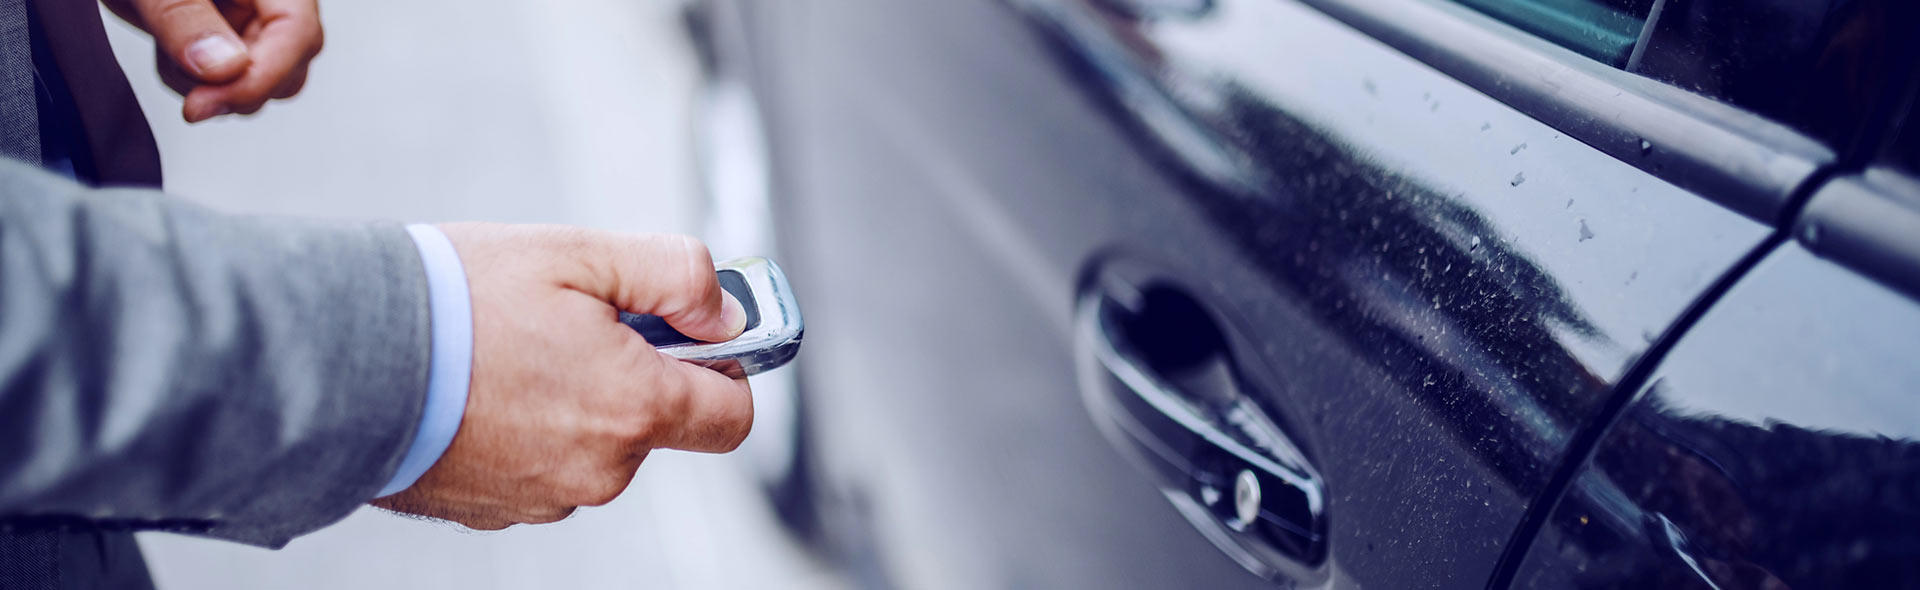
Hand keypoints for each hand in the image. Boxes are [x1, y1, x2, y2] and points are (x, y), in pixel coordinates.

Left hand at [103, 0, 323, 121]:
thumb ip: (185, 17)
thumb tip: (224, 68)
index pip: (296, 33)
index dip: (259, 77)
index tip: (203, 103)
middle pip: (290, 64)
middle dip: (234, 85)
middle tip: (181, 77)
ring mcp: (253, 18)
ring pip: (261, 81)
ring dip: (210, 85)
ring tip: (167, 44)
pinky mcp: (229, 35)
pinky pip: (230, 80)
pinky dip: (194, 79)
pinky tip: (169, 49)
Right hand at [371, 224, 753, 528]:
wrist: (336, 358)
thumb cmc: (456, 299)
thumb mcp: (581, 253)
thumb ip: (676, 276)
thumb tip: (726, 313)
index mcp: (634, 408)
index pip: (733, 415)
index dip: (726, 368)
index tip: (696, 333)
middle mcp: (599, 470)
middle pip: (655, 425)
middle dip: (633, 371)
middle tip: (575, 317)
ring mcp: (543, 498)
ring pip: (594, 445)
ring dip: (574, 399)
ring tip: (511, 346)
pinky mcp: (492, 510)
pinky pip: (539, 465)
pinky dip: (525, 428)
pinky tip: (481, 384)